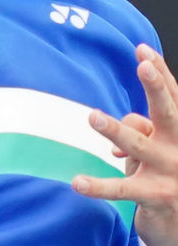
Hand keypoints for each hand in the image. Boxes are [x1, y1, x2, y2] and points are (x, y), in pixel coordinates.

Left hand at [74, 44, 177, 245]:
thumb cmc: (167, 177)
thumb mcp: (158, 151)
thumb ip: (143, 131)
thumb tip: (118, 129)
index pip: (174, 97)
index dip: (160, 73)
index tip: (142, 49)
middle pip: (168, 113)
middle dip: (156, 88)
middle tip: (142, 66)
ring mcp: (170, 172)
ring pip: (140, 145)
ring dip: (116, 131)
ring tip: (93, 117)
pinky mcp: (155, 196)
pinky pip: (122, 190)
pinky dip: (98, 186)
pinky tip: (77, 182)